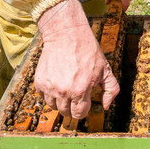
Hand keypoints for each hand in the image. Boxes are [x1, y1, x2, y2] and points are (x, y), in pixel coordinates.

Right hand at [35, 0, 118, 117]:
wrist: (66, 34)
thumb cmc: (88, 50)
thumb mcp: (105, 69)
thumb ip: (110, 90)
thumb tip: (106, 106)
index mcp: (80, 90)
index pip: (79, 114)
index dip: (83, 109)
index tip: (83, 101)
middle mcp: (64, 91)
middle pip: (65, 112)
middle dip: (72, 105)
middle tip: (75, 92)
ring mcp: (50, 87)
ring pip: (53, 106)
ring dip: (60, 100)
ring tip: (66, 86)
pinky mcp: (40, 81)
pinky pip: (43, 96)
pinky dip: (49, 92)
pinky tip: (57, 80)